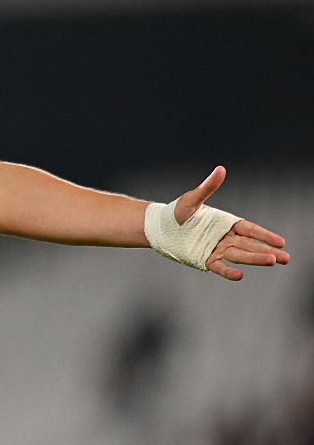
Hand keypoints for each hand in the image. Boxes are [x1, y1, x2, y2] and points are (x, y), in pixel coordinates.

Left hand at [174, 166, 289, 280]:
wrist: (159, 227)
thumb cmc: (177, 212)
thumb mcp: (193, 199)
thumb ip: (208, 187)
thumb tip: (220, 169)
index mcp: (226, 223)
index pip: (250, 230)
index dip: (265, 235)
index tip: (281, 241)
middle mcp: (224, 238)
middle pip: (250, 245)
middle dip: (267, 251)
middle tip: (286, 258)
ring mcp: (216, 249)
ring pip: (239, 255)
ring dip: (255, 259)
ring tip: (272, 262)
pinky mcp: (204, 259)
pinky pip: (219, 266)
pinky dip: (228, 271)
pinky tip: (240, 275)